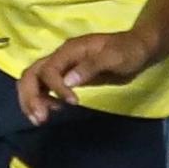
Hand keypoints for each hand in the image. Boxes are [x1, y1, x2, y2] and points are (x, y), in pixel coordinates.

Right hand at [17, 32, 149, 124]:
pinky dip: (43, 99)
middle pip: (32, 74)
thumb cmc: (128, 51)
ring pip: (35, 81)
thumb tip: (68, 81)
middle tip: (39, 119)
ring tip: (40, 119)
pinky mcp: (67, 76)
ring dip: (32, 100)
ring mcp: (62, 66)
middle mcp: (61, 57)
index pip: (50, 69)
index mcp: (70, 50)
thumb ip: (91, 66)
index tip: (71, 104)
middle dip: (30, 96)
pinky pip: (45, 87)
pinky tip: (52, 110)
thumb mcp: (115, 57)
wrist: (138, 48)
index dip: (56, 88)